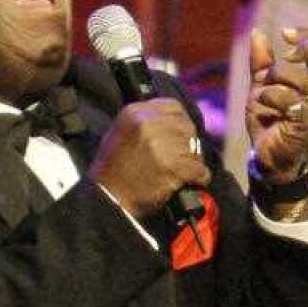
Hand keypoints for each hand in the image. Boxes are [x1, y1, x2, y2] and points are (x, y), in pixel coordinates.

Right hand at [90, 98, 211, 218]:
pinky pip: (199, 169)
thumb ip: (144, 123)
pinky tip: (189, 182)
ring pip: (195, 148)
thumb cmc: (112, 171)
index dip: (180, 123)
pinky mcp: (174, 166)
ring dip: (192, 162)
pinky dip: (199, 178)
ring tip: (180, 173)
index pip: (174, 107)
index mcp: (135, 112)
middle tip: (182, 158)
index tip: (180, 135)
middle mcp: (149, 124)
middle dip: (188, 143)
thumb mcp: (120, 133)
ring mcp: (162, 144)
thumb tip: (171, 123)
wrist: (108, 199)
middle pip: (187, 127)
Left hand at [245, 27, 307, 182]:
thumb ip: (262, 60)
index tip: (285, 33)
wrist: (266, 153)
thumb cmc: (271, 117)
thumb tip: (257, 32)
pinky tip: (264, 102)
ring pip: (304, 80)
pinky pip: (291, 101)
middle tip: (285, 55)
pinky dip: (271, 96)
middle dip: (307, 49)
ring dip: (278, 77)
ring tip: (265, 88)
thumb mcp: (264, 84)